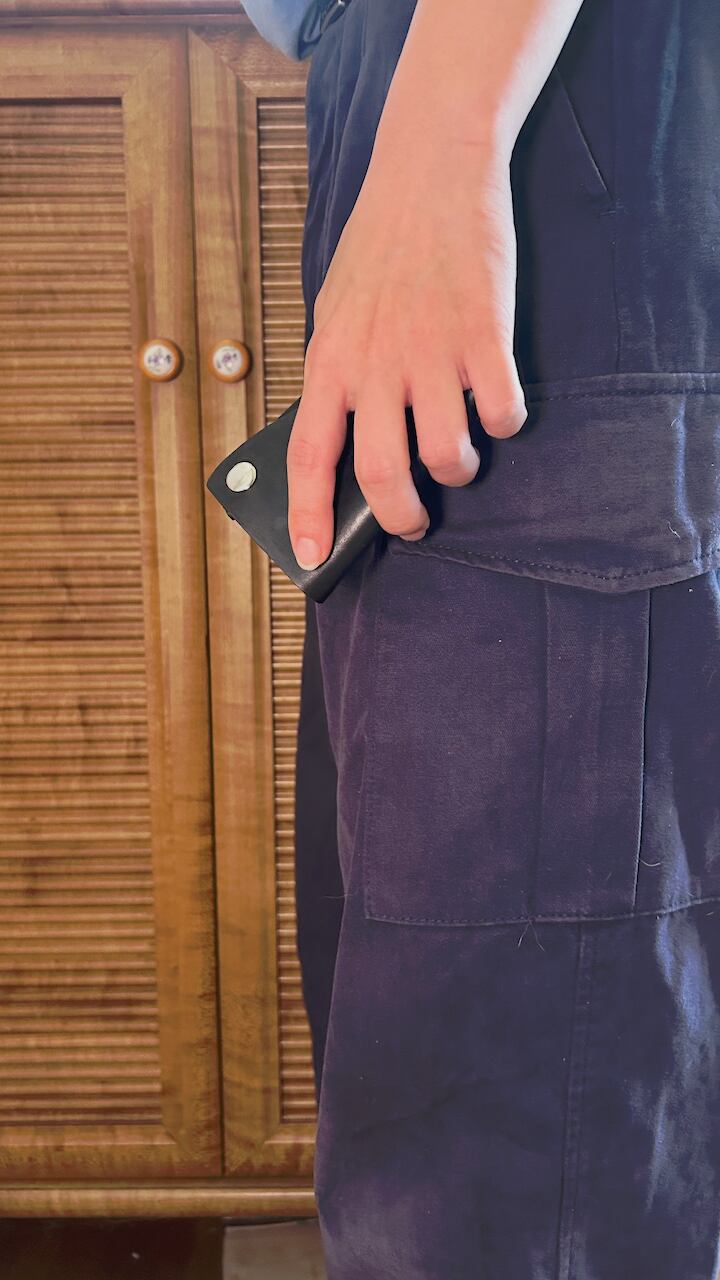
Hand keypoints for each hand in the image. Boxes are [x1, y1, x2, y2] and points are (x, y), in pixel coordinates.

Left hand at [287, 137, 526, 570]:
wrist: (430, 171)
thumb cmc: (379, 246)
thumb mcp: (335, 310)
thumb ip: (338, 376)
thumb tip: (342, 444)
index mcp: (329, 361)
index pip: (310, 456)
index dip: (307, 515)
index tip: (310, 557)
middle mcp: (376, 365)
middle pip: (384, 477)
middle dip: (403, 518)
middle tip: (414, 522)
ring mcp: (431, 353)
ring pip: (448, 457)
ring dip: (458, 471)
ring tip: (458, 454)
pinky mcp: (484, 336)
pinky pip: (502, 416)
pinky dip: (504, 424)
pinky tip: (496, 406)